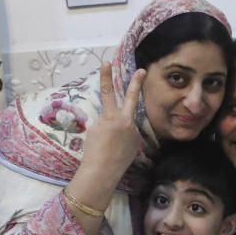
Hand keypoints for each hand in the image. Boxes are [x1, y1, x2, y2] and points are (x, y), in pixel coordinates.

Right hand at [79, 62, 146, 180]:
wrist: (102, 172)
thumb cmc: (93, 151)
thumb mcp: (96, 129)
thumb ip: (107, 119)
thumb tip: (115, 119)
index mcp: (111, 117)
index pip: (106, 92)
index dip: (105, 77)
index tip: (107, 62)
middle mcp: (125, 122)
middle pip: (131, 98)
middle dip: (136, 83)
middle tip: (142, 71)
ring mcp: (133, 132)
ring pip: (125, 126)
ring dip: (117, 133)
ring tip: (109, 146)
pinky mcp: (137, 142)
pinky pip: (128, 138)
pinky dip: (120, 143)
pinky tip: (115, 153)